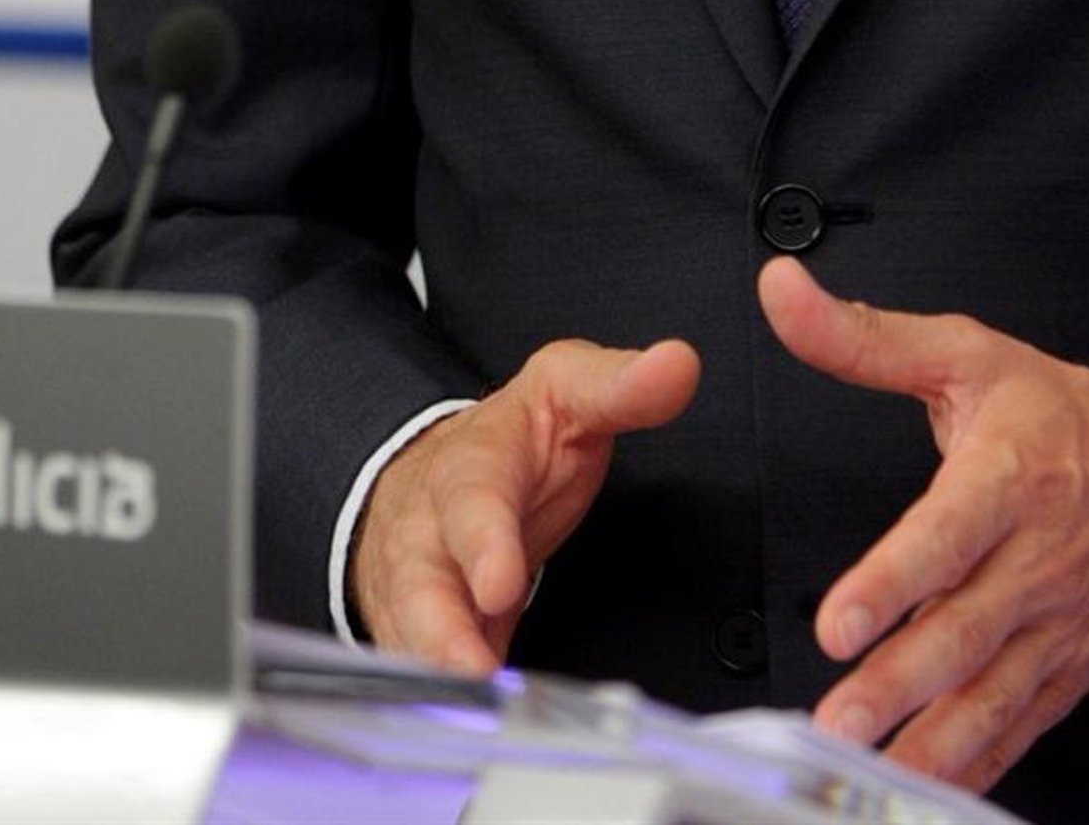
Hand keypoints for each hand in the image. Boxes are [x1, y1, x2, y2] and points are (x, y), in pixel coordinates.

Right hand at [348, 333, 699, 673]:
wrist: (443, 473)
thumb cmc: (511, 442)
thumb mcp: (567, 392)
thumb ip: (620, 386)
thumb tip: (676, 366)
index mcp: (473, 467)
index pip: (472, 502)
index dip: (483, 545)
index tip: (501, 581)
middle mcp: (434, 533)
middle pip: (422, 584)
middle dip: (440, 631)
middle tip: (472, 670)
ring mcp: (423, 590)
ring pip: (413, 638)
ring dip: (440, 674)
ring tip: (476, 705)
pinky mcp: (430, 638)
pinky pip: (426, 673)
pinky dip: (445, 700)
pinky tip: (477, 723)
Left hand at [758, 257, 1088, 793]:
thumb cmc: (1061, 417)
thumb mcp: (967, 354)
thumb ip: (864, 338)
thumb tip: (785, 297)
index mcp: (1008, 478)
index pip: (947, 536)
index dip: (894, 581)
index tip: (841, 620)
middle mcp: (1032, 561)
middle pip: (962, 633)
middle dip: (899, 684)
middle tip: (838, 720)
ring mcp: (1051, 626)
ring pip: (988, 695)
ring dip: (928, 740)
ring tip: (867, 771)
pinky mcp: (1061, 672)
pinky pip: (1015, 729)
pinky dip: (974, 765)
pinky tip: (926, 787)